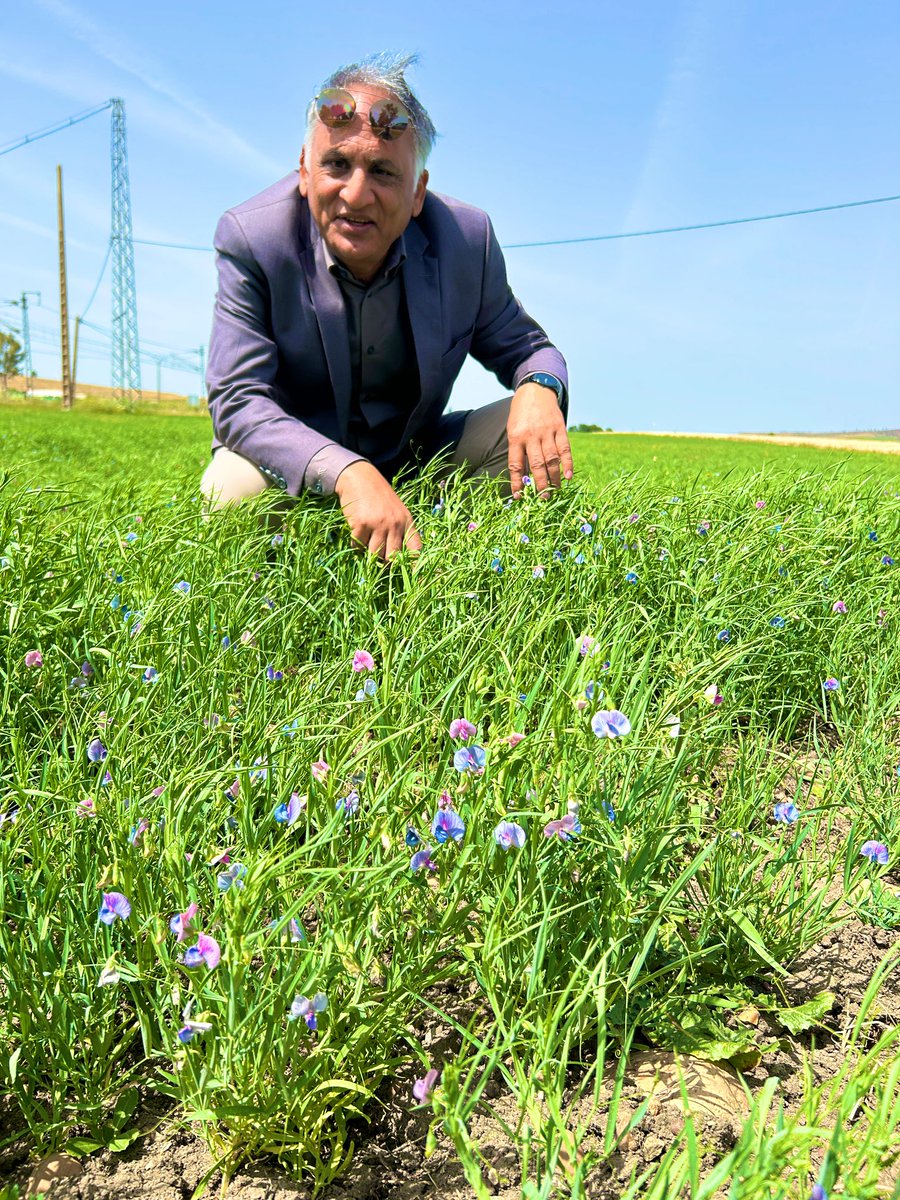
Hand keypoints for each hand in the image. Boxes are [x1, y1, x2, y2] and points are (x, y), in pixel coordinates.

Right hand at [334, 460, 421, 561]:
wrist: (360, 477)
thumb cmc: (379, 496)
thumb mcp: (397, 511)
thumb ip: (399, 531)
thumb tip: (394, 559)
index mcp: (407, 521)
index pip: (415, 549)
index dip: (414, 565)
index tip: (412, 576)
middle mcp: (395, 524)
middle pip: (392, 557)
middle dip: (384, 563)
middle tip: (378, 560)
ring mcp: (378, 524)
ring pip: (374, 554)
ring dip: (368, 553)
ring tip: (366, 541)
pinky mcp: (361, 523)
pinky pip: (358, 545)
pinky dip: (356, 544)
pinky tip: (357, 532)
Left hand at [506, 383, 573, 497]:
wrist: (535, 390)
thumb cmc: (521, 414)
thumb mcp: (512, 429)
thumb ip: (517, 450)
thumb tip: (522, 476)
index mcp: (516, 437)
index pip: (516, 464)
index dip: (517, 482)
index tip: (519, 496)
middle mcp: (532, 435)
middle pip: (537, 464)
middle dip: (540, 484)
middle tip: (543, 499)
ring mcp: (547, 431)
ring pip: (552, 459)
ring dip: (554, 477)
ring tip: (555, 491)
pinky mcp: (560, 428)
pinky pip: (565, 449)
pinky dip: (568, 463)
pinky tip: (568, 476)